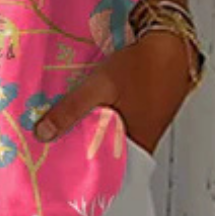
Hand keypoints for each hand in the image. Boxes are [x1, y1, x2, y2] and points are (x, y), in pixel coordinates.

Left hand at [33, 29, 196, 155]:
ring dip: (87, 129)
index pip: (101, 172)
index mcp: (136, 148)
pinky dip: (99, 117)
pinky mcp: (142, 111)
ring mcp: (143, 126)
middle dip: (77, 147)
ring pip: (108, 135)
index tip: (51, 165)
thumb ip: (72, 110)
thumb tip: (42, 134)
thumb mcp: (100, 86)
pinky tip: (82, 107)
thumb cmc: (141, 67)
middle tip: (48, 143)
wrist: (172, 43)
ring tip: (57, 126)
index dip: (77, 168)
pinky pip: (115, 122)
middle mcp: (141, 142)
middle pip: (103, 153)